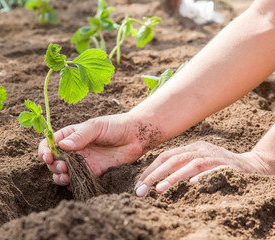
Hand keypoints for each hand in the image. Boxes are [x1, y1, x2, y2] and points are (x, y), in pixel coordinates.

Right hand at [38, 113, 148, 185]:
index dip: (45, 150)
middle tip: (63, 167)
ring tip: (66, 176)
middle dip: (53, 166)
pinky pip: (76, 182)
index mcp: (70, 135)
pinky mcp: (92, 174)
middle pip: (53, 161)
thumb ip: (80, 135)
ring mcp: (81, 162)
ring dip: (59, 177)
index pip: (50, 143)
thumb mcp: (96, 126)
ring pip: (62, 173)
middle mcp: (73, 150)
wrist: (136, 137)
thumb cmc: (116, 126)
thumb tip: (62, 145)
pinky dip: (72, 185)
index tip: (48, 156)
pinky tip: (74, 183)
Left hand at [135, 141, 271, 196]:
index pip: (166, 156)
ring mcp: (214, 155)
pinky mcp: (228, 164)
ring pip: (190, 163)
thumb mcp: (198, 167)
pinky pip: (214, 169)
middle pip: (173, 158)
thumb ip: (181, 172)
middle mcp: (200, 149)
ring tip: (159, 189)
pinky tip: (193, 183)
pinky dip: (203, 175)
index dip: (151, 169)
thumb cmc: (219, 168)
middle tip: (141, 189)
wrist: (251, 165)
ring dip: (174, 176)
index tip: (139, 184)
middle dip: (154, 174)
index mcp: (191, 148)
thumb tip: (159, 186)